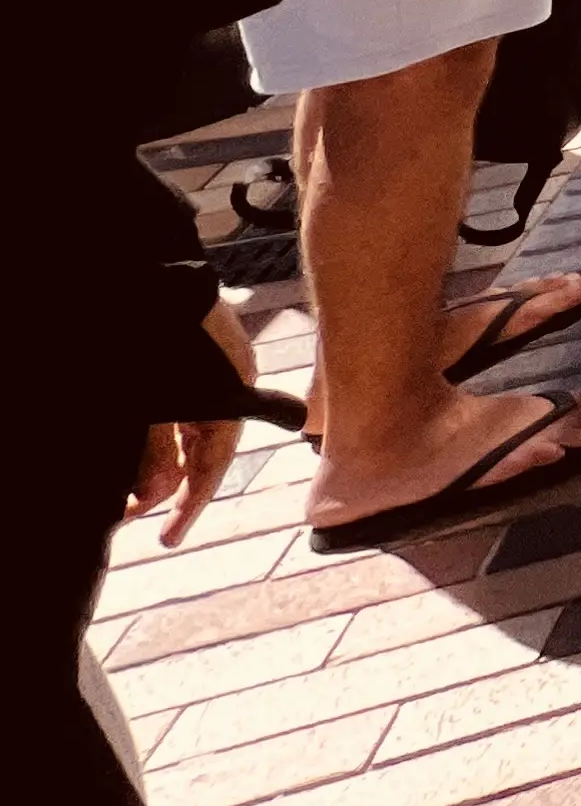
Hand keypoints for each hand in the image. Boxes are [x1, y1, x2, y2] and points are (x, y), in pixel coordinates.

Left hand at [132, 298, 256, 547]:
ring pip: (180, 435)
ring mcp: (203, 373)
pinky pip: (171, 414)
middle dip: (164, 487)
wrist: (144, 269)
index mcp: (232, 391)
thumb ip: (153, 448)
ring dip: (154, 465)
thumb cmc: (160, 327)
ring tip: (123, 491)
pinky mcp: (183, 364)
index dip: (191, 504)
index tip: (169, 537)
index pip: (215, 462)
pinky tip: (131, 455)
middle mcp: (224, 385)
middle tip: (127, 515)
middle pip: (198, 452)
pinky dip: (153, 439)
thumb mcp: (152, 395)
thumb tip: (154, 495)